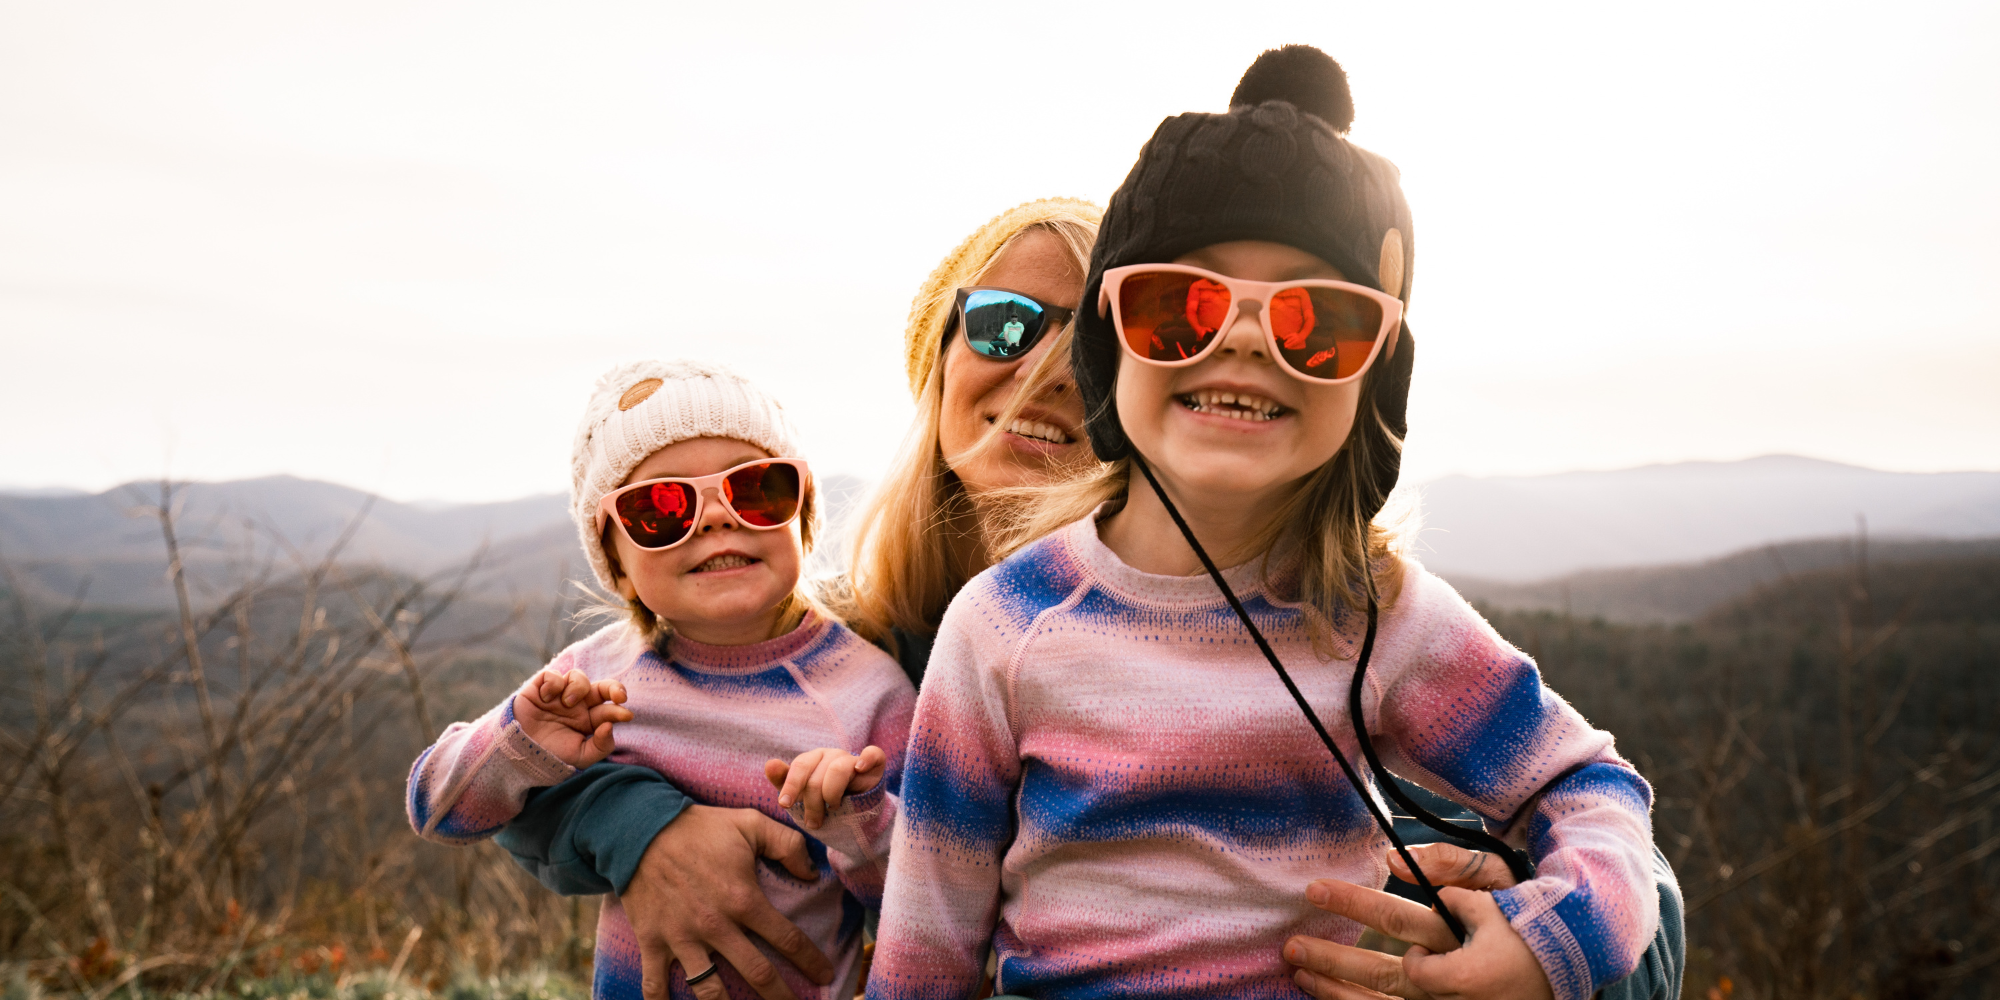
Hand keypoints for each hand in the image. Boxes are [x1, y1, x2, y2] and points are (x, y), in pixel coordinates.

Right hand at [513, 668, 632, 767]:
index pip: (610, 709)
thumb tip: (611, 726)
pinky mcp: (541, 687)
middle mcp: (578, 705)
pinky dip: (553, 683)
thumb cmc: (551, 755)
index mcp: (589, 720)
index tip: (626, 715)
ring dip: (577, 687)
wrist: (520, 752)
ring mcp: (560, 694)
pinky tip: (546, 698)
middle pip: (602, 687)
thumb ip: (601, 746)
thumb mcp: (580, 757)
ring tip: (567, 703)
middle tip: (618, 696)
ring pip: (579, 676)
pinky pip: (553, 675)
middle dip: (614, 688)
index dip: (619, 710)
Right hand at [622, 804, 833, 999]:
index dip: (810, 961)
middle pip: (757, 974)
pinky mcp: (652, 943)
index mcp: (743, 900)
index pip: (787, 939)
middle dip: (781, 997)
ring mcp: (682, 939)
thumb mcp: (751, 824)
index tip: (824, 976)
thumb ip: (787, 845)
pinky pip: (656, 985)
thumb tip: (812, 873)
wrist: (640, 828)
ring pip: (710, 991)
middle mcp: (716, 926)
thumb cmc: (700, 827)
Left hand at [762, 746, 885, 829]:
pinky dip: (866, 758)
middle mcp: (832, 755)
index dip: (791, 785)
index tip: (784, 804)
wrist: (854, 816)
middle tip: (812, 822)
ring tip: (833, 810)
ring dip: (832, 795)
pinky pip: (873, 753)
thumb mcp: (801, 796)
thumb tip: (769, 763)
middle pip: (817, 774)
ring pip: (838, 770)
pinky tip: (859, 769)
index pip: (800, 766)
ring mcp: (853, 758)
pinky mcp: (874, 765)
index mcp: (813, 758)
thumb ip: (784, 781)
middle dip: (812, 802)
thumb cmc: (824, 803)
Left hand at [1285, 846, 1549, 999]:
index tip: (1347, 897)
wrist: (1565, 966)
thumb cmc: (1530, 922)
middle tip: (1290, 945)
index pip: (1408, 942)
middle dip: (1333, 959)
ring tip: (1298, 971)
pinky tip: (1328, 995)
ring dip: (1336, 989)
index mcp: (1466, 952)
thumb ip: (1453, 866)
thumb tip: (1395, 859)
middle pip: (1383, 975)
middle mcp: (1454, 991)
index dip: (1378, 918)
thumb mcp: (1499, 881)